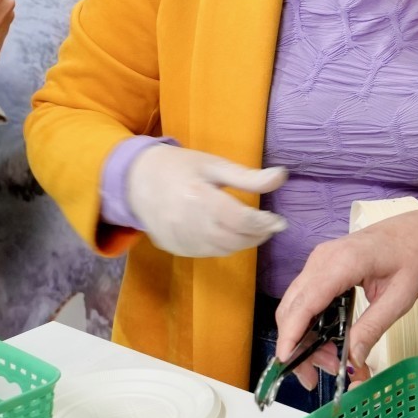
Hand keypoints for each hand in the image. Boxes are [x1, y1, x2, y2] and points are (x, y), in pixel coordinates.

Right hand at [124, 144, 287, 257]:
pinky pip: (206, 252)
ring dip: (242, 242)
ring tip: (252, 229)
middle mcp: (189, 224)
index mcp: (200, 198)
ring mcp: (179, 239)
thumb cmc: (179, 167)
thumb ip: (248, 177)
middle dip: (257, 235)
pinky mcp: (174, 248)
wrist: (135, 179)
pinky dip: (222, 246)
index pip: (241, 220)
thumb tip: (282, 176)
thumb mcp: (214, 164)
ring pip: (222, 250)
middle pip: (234, 240)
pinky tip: (227, 233)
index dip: (264, 223)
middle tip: (269, 225)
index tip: (279, 220)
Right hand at [274, 210, 417, 385]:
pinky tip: (324, 342)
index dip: (292, 332)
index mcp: (344, 261)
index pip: (307, 301)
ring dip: (302, 337)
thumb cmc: (410, 259)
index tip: (285, 360)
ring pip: (294, 305)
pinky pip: (303, 299)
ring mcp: (318, 261)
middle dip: (298, 345)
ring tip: (329, 361)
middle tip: (319, 374)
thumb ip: (373, 327)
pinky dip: (307, 324)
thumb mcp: (399, 298)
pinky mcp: (318, 267)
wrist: (413, 233)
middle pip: (293, 307)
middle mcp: (323, 258)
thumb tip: (353, 360)